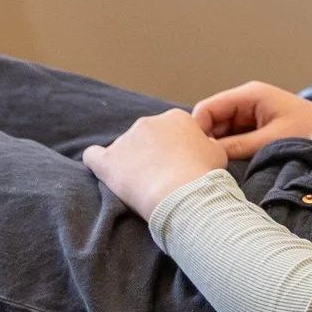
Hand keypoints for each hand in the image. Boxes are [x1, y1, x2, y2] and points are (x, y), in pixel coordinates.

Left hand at [84, 109, 231, 218]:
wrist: (181, 194)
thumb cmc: (203, 175)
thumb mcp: (218, 154)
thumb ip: (206, 145)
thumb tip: (200, 146)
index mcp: (176, 118)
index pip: (172, 130)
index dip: (175, 149)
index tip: (179, 165)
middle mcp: (149, 122)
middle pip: (146, 137)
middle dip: (151, 154)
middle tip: (161, 177)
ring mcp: (125, 140)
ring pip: (124, 149)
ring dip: (130, 162)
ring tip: (140, 186)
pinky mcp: (107, 161)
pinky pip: (93, 156)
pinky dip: (97, 162)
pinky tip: (104, 172)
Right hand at [192, 81, 311, 160]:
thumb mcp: (272, 140)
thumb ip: (237, 146)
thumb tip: (205, 157)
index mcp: (250, 95)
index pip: (207, 109)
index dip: (195, 131)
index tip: (191, 155)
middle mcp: (248, 103)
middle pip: (211, 123)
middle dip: (204, 143)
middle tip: (199, 167)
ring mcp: (253, 117)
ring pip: (221, 135)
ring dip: (217, 151)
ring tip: (213, 171)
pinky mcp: (259, 131)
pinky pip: (234, 142)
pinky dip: (229, 154)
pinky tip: (228, 170)